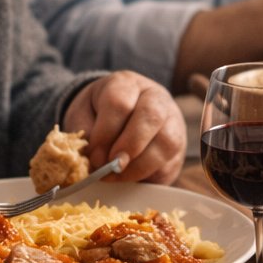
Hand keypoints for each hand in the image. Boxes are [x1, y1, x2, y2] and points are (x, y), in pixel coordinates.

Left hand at [63, 71, 186, 184]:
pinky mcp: (179, 146)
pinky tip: (130, 178)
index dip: (106, 132)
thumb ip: (87, 135)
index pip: (119, 103)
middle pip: (151, 116)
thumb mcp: (83, 117)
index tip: (94, 156)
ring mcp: (172, 120)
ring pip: (167, 142)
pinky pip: (171, 163)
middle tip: (111, 167)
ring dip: (140, 166)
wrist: (116, 116)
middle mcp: (155, 96)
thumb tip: (94, 161)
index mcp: (125, 84)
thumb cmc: (97, 115)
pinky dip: (149, 175)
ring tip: (117, 176)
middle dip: (129, 146)